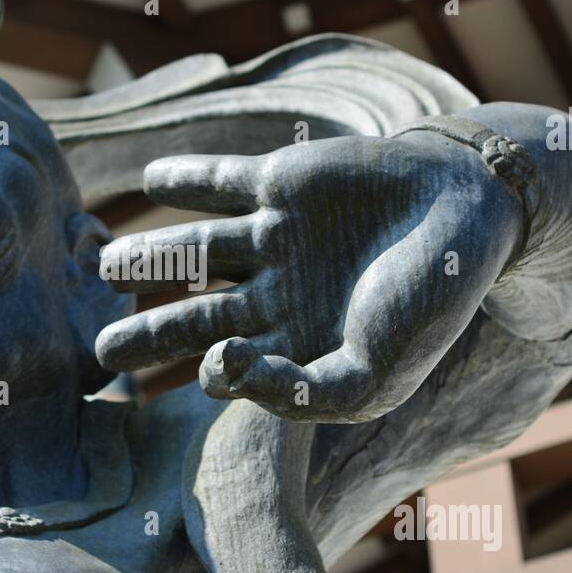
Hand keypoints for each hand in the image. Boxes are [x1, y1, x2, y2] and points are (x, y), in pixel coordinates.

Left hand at [95, 134, 524, 421]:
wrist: (472, 211)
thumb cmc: (429, 303)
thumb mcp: (373, 374)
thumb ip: (300, 394)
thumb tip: (217, 372)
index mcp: (294, 345)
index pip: (229, 369)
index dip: (208, 374)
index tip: (212, 364)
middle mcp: (273, 295)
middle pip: (191, 317)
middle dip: (144, 335)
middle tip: (99, 352)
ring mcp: (272, 239)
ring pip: (192, 251)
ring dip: (148, 256)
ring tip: (107, 264)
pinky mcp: (279, 183)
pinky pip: (219, 182)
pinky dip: (185, 178)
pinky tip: (151, 179)